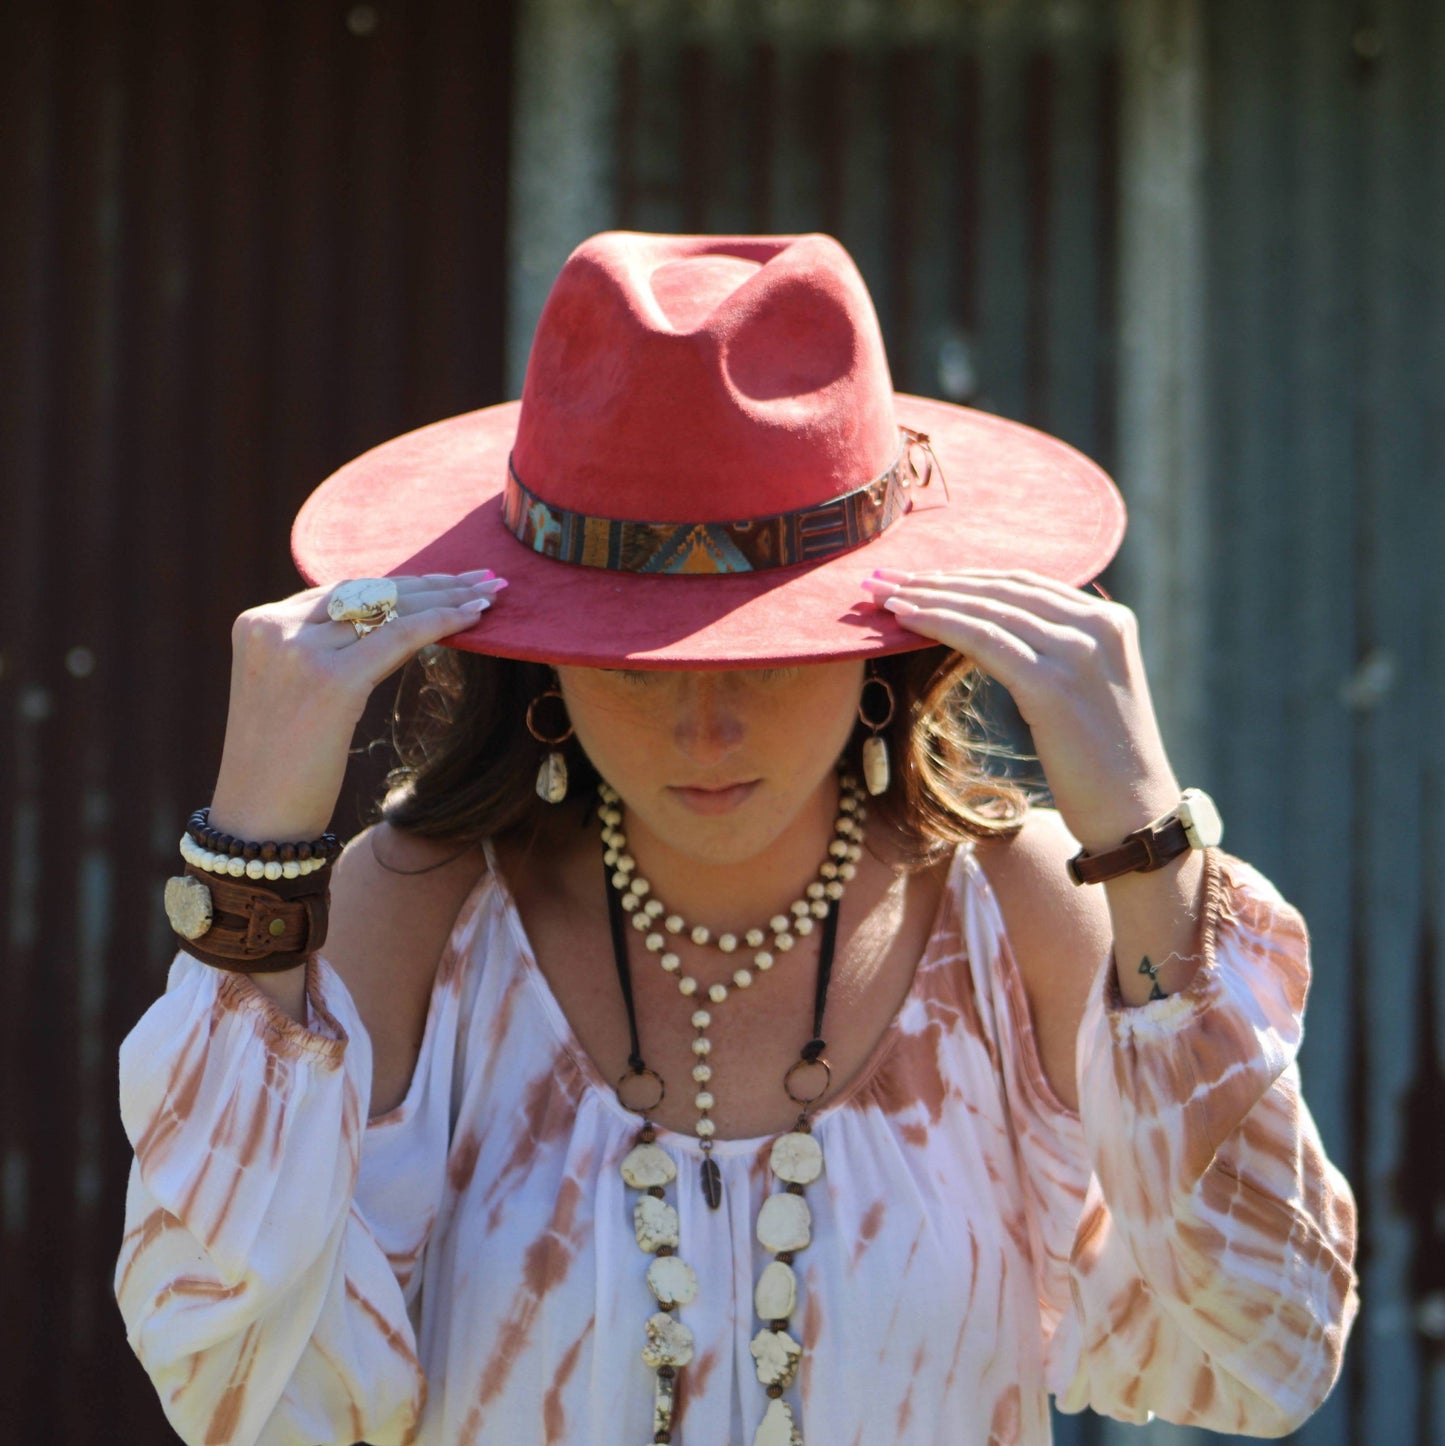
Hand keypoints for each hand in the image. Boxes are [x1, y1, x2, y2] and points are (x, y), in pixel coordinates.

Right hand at [208, 571, 506, 841]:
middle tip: (481, 577)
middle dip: (432, 583)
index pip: (343, 592)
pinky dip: (442, 622)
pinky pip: (400, 636)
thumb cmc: (282, 769)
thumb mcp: (296, 694)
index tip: (446, 580)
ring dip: (447, 598)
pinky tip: (474, 618)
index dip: (401, 584)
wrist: (258, 822)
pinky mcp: (331, 680)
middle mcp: (274, 627)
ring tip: (491, 594)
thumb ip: (327, 653)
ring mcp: (298, 650)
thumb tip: (397, 627)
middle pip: (369, 591)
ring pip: (389, 608)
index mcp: (258, 624)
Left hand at [860, 568, 1179, 850]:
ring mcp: (1077, 652)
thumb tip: (991, 632)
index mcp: (1109, 619)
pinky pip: (982, 641)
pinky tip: (905, 621)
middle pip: (999, 589)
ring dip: (927, 599)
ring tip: (881, 597)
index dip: (963, 577)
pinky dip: (938, 624)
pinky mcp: (1051, 685)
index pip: (1021, 584)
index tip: (915, 577)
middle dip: (935, 581)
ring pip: (986, 610)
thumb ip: (1054, 652)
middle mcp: (1098, 624)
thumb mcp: (1083, 690)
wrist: (1134, 815)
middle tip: (881, 580)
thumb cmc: (1100, 764)